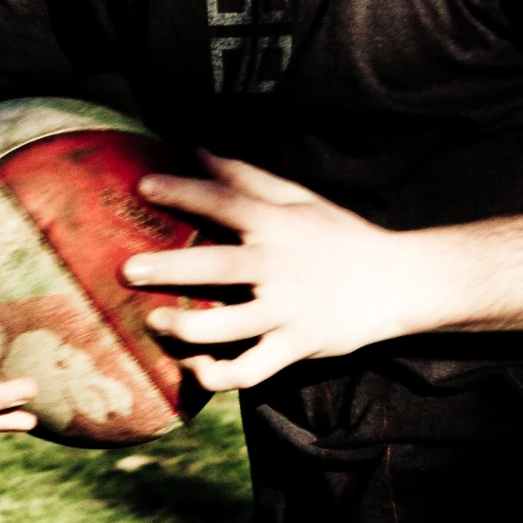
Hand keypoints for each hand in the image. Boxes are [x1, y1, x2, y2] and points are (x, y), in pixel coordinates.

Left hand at [121, 154, 429, 390]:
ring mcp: (286, 312)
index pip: (224, 202)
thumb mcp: (297, 199)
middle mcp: (279, 268)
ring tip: (155, 322)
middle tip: (127, 270)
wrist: (395, 284)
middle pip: (216, 267)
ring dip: (182, 328)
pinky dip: (216, 374)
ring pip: (224, 328)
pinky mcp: (293, 349)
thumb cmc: (337, 236)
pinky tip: (195, 365)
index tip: (142, 185)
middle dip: (168, 269)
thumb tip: (195, 148)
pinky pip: (247, 372)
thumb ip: (245, 177)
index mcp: (278, 225)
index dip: (182, 191)